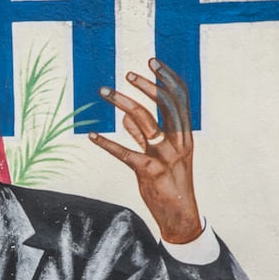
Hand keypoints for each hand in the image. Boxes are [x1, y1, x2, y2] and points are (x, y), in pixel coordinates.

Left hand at [88, 58, 202, 244]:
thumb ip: (144, 137)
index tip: (152, 62)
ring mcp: (165, 157)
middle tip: (127, 74)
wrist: (180, 216)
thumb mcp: (162, 157)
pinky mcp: (149, 173)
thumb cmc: (170, 184)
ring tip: (106, 92)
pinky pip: (125, 153)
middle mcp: (179, 143)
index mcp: (186, 136)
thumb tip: (126, 117)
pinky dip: (107, 143)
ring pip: (145, 122)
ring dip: (123, 103)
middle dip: (146, 86)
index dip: (167, 78)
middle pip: (165, 105)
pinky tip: (92, 135)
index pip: (180, 99)